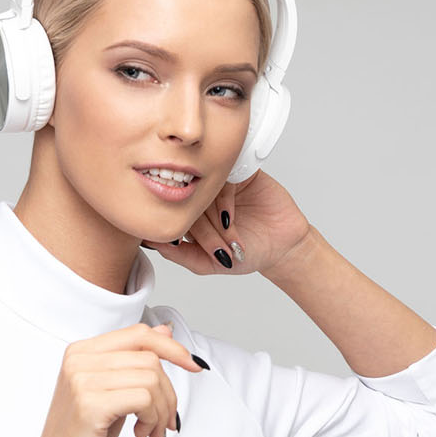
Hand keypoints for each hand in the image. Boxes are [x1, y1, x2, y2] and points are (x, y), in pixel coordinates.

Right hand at [27, 322, 205, 436]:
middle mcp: (79, 360)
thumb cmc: (84, 436)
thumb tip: (164, 332)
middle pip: (150, 359)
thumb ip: (134, 361)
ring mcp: (82, 380)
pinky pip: (143, 399)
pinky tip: (141, 434)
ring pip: (151, 379)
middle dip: (168, 393)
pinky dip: (153, 419)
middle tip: (165, 421)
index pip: (138, 334)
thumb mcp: (113, 391)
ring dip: (161, 411)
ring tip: (151, 430)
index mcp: (82, 351)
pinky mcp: (90, 404)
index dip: (172, 347)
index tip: (192, 366)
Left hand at [140, 169, 312, 277]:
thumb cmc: (247, 253)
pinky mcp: (240, 174)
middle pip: (187, 202)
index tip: (196, 250)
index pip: (173, 214)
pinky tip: (230, 218)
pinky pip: (224, 179)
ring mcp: (221, 184)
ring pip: (204, 191)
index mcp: (191, 214)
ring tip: (227, 236)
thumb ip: (179, 255)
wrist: (283, 246)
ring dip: (213, 217)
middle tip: (216, 247)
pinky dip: (223, 201)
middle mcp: (204, 197)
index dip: (181, 233)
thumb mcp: (208, 263)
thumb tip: (152, 243)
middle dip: (201, 229)